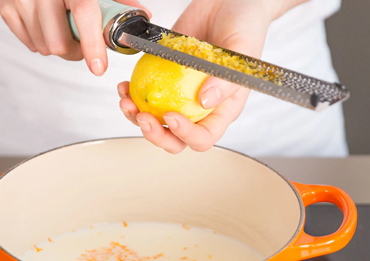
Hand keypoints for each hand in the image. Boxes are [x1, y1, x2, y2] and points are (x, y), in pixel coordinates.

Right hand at [0, 0, 150, 75]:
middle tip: (80, 42)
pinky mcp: (6, 7)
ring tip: (62, 29)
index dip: (92, 45)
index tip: (98, 67)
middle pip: (59, 43)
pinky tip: (46, 26)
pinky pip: (28, 43)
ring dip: (58, 46)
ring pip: (43, 47)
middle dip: (74, 51)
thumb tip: (141, 15)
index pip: (83, 13)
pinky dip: (40, 41)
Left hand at [118, 0, 300, 152]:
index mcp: (222, 109)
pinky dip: (131, 94)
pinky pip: (144, 95)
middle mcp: (198, 107)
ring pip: (154, 121)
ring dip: (136, 117)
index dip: (184, 135)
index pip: (203, 137)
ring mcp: (179, 94)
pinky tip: (124, 86)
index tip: (170, 116)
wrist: (228, 1)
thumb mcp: (242, 50)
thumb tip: (204, 101)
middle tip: (142, 117)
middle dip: (154, 134)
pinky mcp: (163, 78)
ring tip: (126, 101)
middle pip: (174, 138)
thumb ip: (226, 79)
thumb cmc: (245, 25)